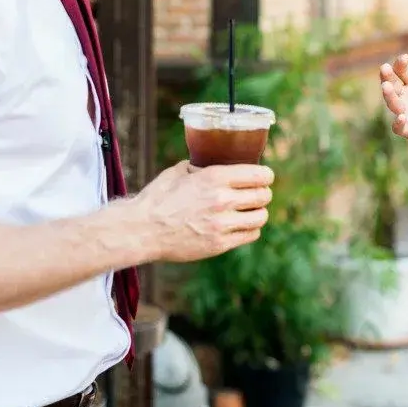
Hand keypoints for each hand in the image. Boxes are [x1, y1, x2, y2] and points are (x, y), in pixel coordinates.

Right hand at [131, 161, 272, 262]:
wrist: (142, 230)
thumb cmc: (157, 199)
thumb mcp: (177, 172)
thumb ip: (199, 167)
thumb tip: (208, 162)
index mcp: (214, 177)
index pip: (259, 175)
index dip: (266, 176)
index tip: (265, 177)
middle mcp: (222, 200)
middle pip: (263, 196)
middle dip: (263, 193)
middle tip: (258, 194)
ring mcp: (222, 224)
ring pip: (261, 217)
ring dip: (258, 212)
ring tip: (251, 211)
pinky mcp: (219, 244)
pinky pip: (250, 235)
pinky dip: (250, 229)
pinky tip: (242, 225)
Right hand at [379, 48, 407, 163]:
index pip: (402, 70)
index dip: (400, 63)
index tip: (405, 58)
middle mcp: (407, 97)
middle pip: (391, 84)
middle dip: (386, 77)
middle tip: (384, 68)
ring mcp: (406, 113)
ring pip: (392, 103)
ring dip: (389, 96)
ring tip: (386, 87)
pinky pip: (399, 127)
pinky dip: (398, 123)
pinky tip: (402, 117)